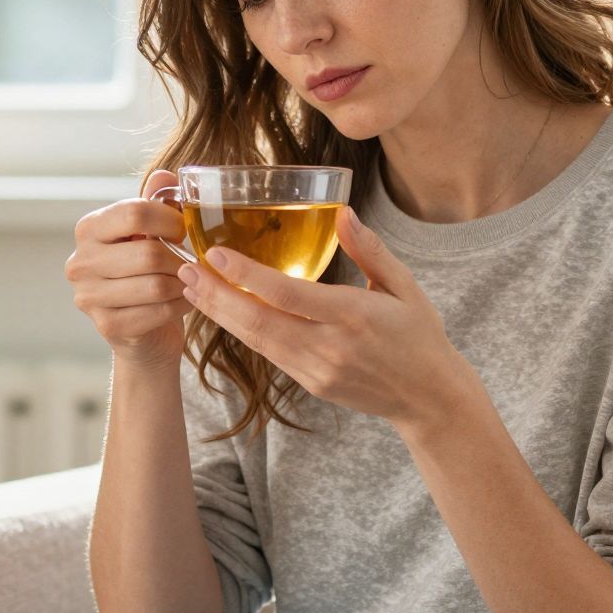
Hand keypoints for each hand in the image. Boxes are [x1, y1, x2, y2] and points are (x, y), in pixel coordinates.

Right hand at [66, 169, 189, 367]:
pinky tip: (184, 301)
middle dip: (181, 259)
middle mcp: (80, 262)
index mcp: (89, 229)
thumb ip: (157, 202)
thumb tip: (165, 176)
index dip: (170, 220)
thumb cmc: (148, 272)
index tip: (184, 230)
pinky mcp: (108, 326)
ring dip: (184, 284)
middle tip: (193, 262)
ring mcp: (89, 297)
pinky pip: (158, 312)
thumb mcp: (150, 233)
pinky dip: (181, 305)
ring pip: (156, 285)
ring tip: (191, 281)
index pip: (134, 212)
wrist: (143, 330)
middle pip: (149, 253)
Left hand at [175, 205, 465, 428]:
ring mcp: (317, 370)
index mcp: (353, 316)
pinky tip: (223, 311)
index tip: (215, 255)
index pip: (287, 294)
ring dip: (219, 314)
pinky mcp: (310, 384)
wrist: (429, 398)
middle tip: (184, 270)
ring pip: (256, 340)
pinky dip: (241, 330)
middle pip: (258, 322)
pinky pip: (269, 353)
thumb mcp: (405, 287)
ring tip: (191, 287)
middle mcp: (329, 347)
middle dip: (216, 296)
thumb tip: (343, 213)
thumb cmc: (420, 335)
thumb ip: (372, 250)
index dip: (246, 276)